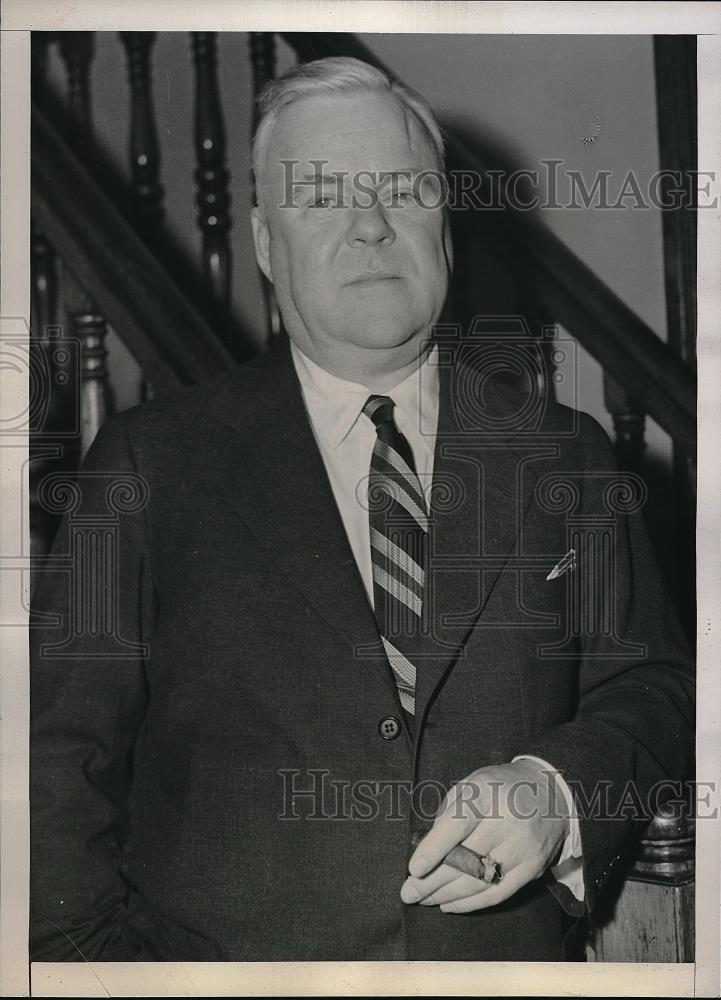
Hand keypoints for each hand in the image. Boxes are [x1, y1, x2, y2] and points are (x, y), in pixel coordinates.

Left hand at [400, 759, 569, 912]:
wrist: (550, 794)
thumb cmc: (499, 788)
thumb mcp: (471, 784)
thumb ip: (448, 812)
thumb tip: (424, 850)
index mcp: (486, 793)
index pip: (457, 824)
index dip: (434, 849)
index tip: (414, 869)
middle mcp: (506, 821)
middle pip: (465, 859)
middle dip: (432, 881)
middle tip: (409, 893)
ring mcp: (522, 847)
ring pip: (479, 881)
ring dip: (447, 895)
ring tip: (425, 900)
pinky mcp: (532, 868)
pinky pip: (497, 893)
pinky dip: (470, 903)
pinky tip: (450, 904)